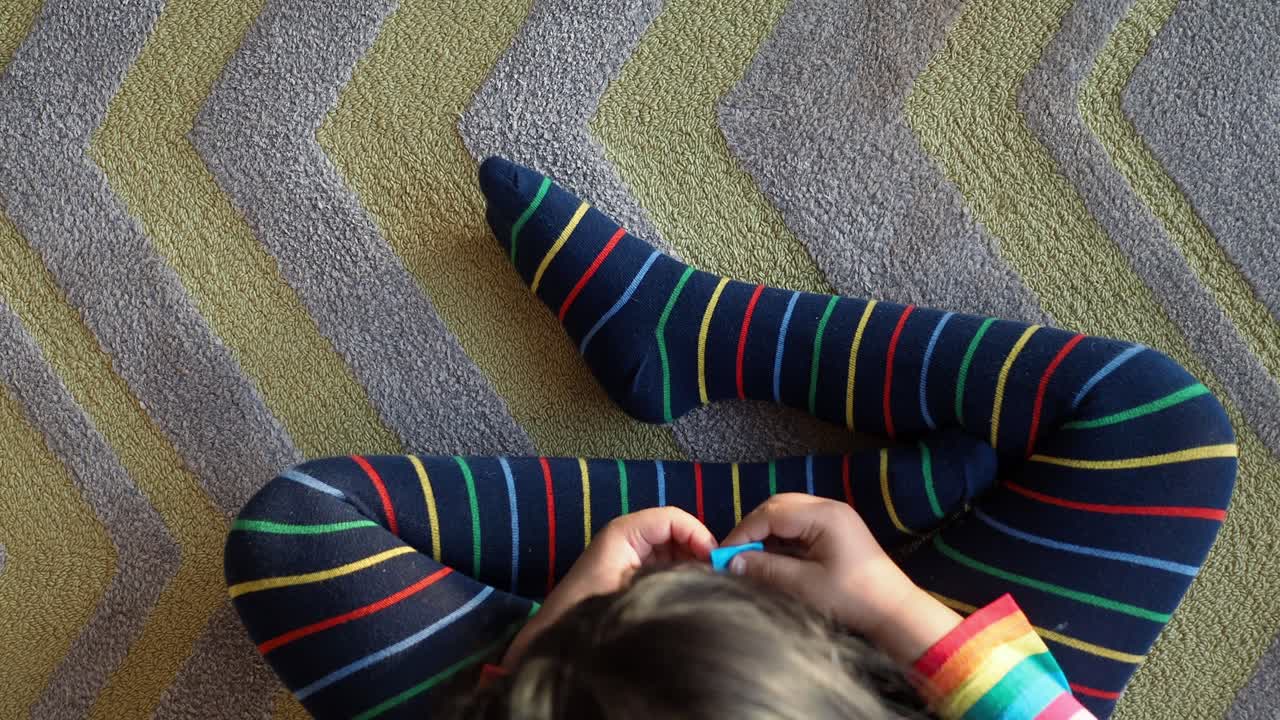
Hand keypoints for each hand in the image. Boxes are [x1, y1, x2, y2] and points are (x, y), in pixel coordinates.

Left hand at [502, 507, 716, 666]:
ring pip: (674, 549)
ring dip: (692, 565)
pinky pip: (666, 565)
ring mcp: (631, 555)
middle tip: (716, 578)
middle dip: (698, 551)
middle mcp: (628, 537)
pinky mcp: (633, 573)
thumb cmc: (590, 609)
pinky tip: (689, 593)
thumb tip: (711, 573)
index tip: (715, 562)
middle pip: (676, 531)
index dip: (698, 534)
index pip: (672, 518)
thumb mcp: (635, 590)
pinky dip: (681, 575)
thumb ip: (673, 576)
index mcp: (624, 533)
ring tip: (706, 587)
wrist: (557, 635)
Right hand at [722, 494, 959, 663]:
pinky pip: (799, 526)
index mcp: (825, 515)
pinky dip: (781, 540)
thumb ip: (766, 569)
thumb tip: (731, 562)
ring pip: (786, 515)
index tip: (723, 555)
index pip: (771, 513)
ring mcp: (834, 517)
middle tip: (734, 555)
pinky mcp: (835, 531)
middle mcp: (829, 507)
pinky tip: (771, 560)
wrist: (895, 612)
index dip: (743, 533)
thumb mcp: (804, 585)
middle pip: (777, 507)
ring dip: (766, 534)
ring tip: (750, 559)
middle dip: (752, 529)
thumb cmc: (853, 598)